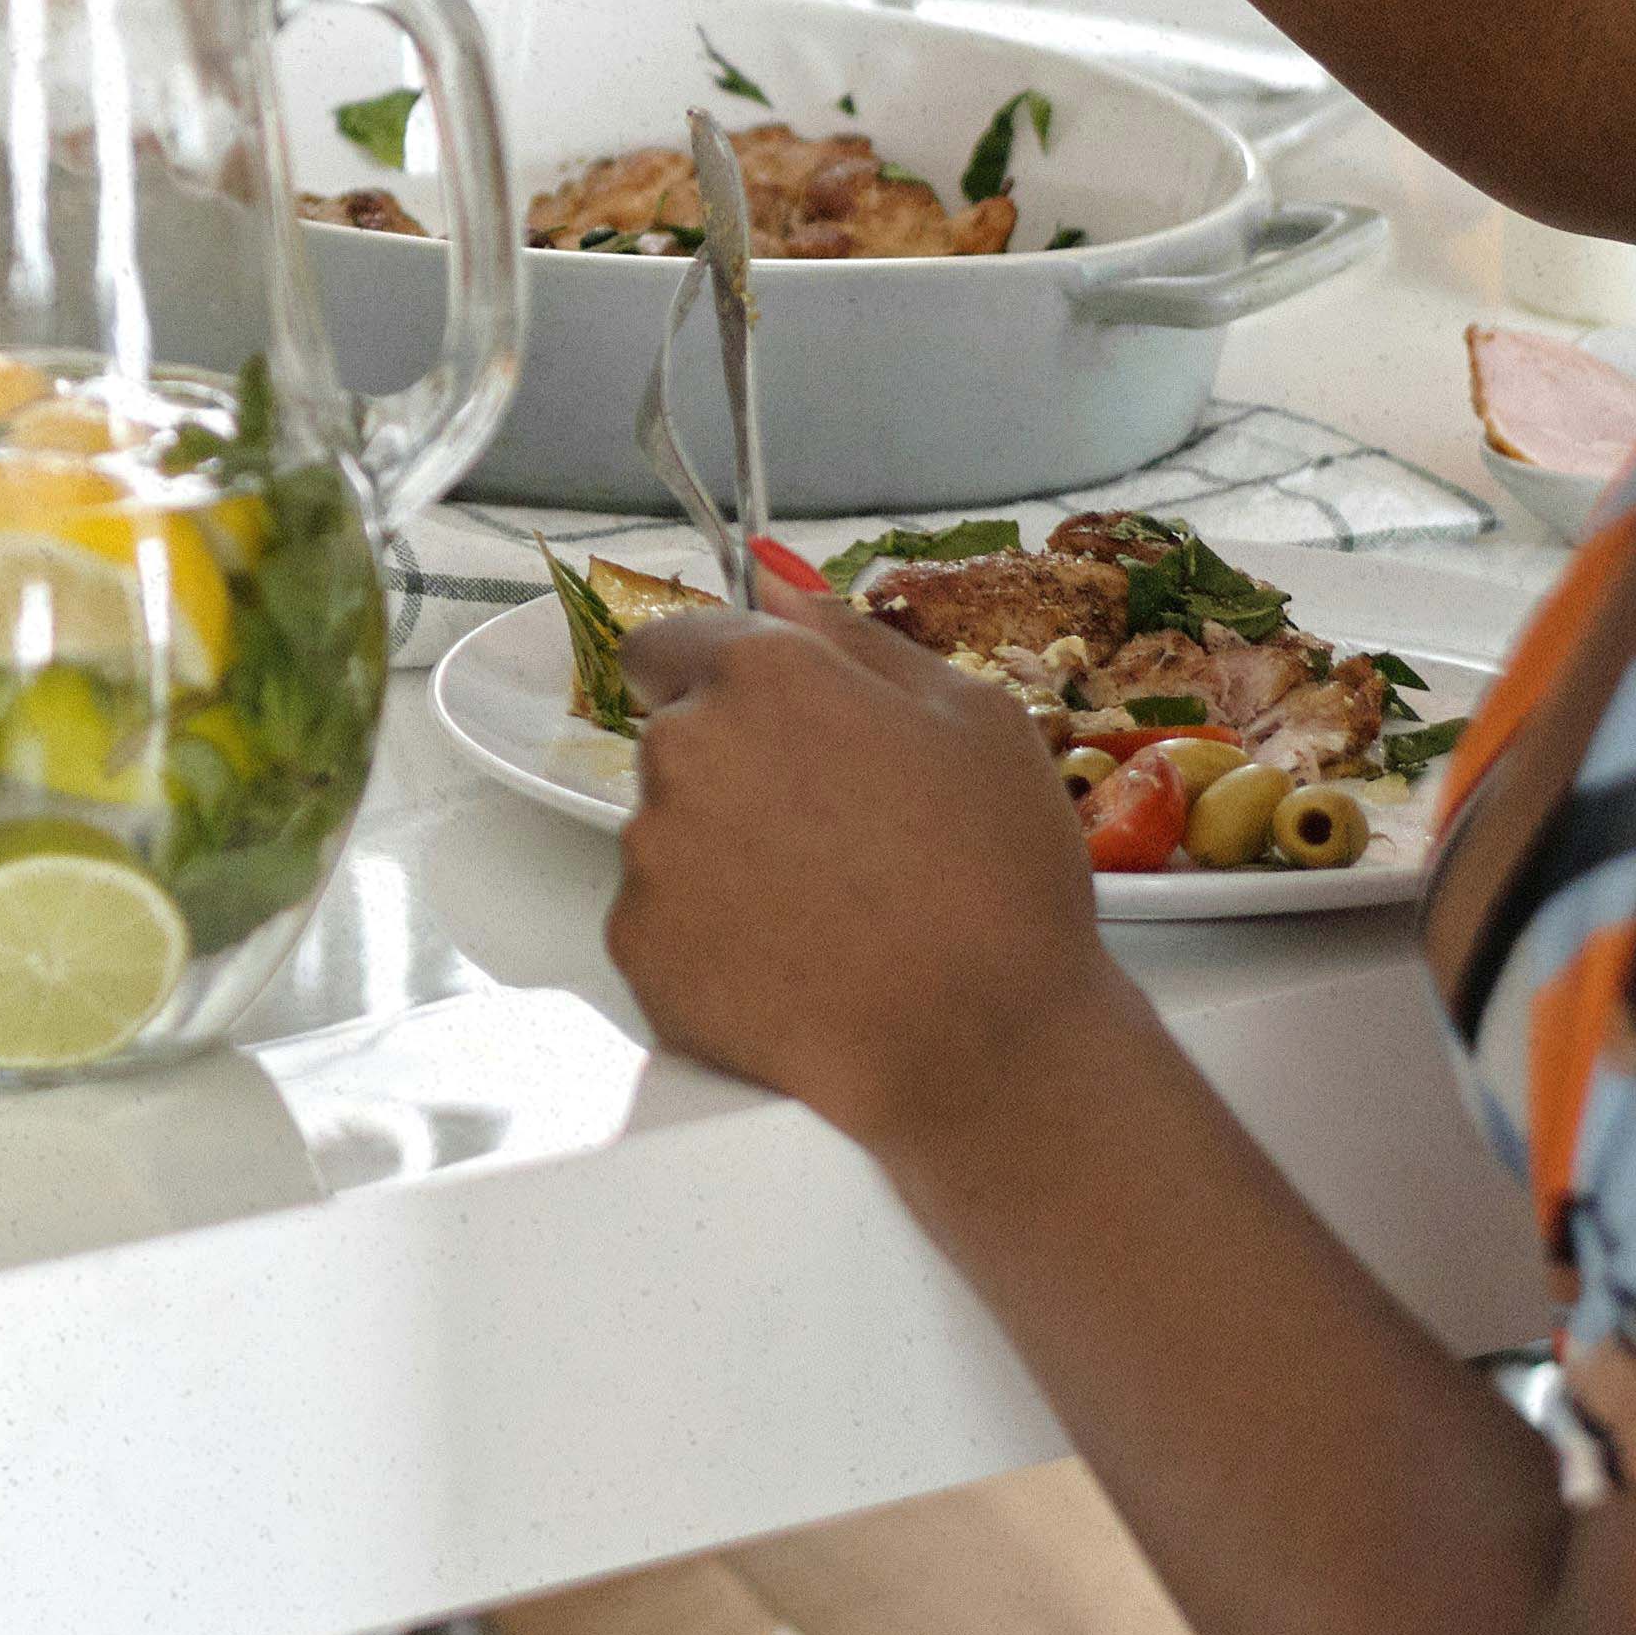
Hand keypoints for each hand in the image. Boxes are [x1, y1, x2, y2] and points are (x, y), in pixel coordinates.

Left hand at [594, 601, 1135, 1148]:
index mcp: (761, 678)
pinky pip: (664, 922)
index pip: (672, 641)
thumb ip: (855, 637)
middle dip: (737, 771)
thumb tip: (775, 583)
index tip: (772, 726)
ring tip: (830, 911)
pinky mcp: (639, 950)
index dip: (723, 680)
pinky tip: (799, 965)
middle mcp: (682, 752)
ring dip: (725, 856)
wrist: (983, 1051)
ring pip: (669, 833)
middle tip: (837, 835)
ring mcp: (651, 856)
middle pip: (677, 740)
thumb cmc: (997, 878)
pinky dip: (713, 939)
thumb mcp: (973, 717)